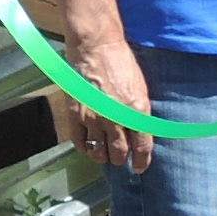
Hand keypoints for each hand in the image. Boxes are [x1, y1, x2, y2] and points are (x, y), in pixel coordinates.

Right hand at [58, 28, 155, 172]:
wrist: (95, 47)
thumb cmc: (121, 63)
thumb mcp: (140, 89)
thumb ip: (139, 113)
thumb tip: (140, 133)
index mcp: (137, 110)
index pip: (142, 147)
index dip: (141, 162)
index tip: (139, 167)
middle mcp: (115, 119)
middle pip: (118, 154)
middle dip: (121, 158)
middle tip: (120, 155)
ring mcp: (93, 118)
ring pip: (98, 153)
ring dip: (102, 155)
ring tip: (104, 150)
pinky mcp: (75, 116)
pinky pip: (79, 143)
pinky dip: (85, 147)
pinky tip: (89, 143)